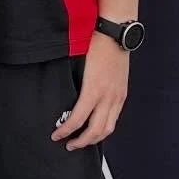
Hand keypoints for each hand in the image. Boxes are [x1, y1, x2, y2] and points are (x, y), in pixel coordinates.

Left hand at [55, 35, 128, 151]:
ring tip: (82, 141)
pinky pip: (114, 118)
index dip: (66, 131)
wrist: (116, 33)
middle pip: (95, 130)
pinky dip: (104, 128)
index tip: (55, 135)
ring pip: (108, 128)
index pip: (78, 119)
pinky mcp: (122, 94)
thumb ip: (72, 83)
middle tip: (67, 145)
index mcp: (93, 90)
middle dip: (80, 141)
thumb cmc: (95, 44)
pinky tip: (95, 128)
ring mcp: (118, 97)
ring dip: (94, 139)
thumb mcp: (78, 64)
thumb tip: (61, 99)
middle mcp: (108, 97)